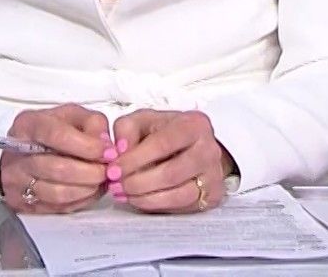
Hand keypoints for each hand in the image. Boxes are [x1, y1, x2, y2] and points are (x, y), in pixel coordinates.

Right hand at [0, 104, 111, 212]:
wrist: (21, 154)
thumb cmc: (49, 132)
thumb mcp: (71, 115)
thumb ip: (92, 123)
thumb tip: (106, 145)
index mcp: (28, 125)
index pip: (57, 136)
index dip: (87, 146)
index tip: (107, 152)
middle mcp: (18, 154)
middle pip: (58, 168)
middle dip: (91, 172)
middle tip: (108, 170)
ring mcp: (17, 181)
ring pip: (58, 193)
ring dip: (87, 189)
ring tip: (101, 180)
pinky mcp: (23, 203)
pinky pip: (57, 208)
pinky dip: (80, 201)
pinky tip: (90, 190)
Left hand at [109, 109, 232, 213]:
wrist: (195, 146)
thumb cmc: (166, 132)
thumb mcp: (144, 120)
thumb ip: (127, 129)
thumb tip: (120, 151)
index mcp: (194, 124)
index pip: (162, 144)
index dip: (134, 160)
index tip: (113, 170)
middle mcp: (209, 150)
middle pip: (171, 173)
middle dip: (137, 183)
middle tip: (115, 186)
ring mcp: (214, 175)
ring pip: (178, 195)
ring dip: (145, 198)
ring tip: (124, 195)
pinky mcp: (213, 196)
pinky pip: (183, 207)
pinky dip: (157, 206)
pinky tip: (139, 200)